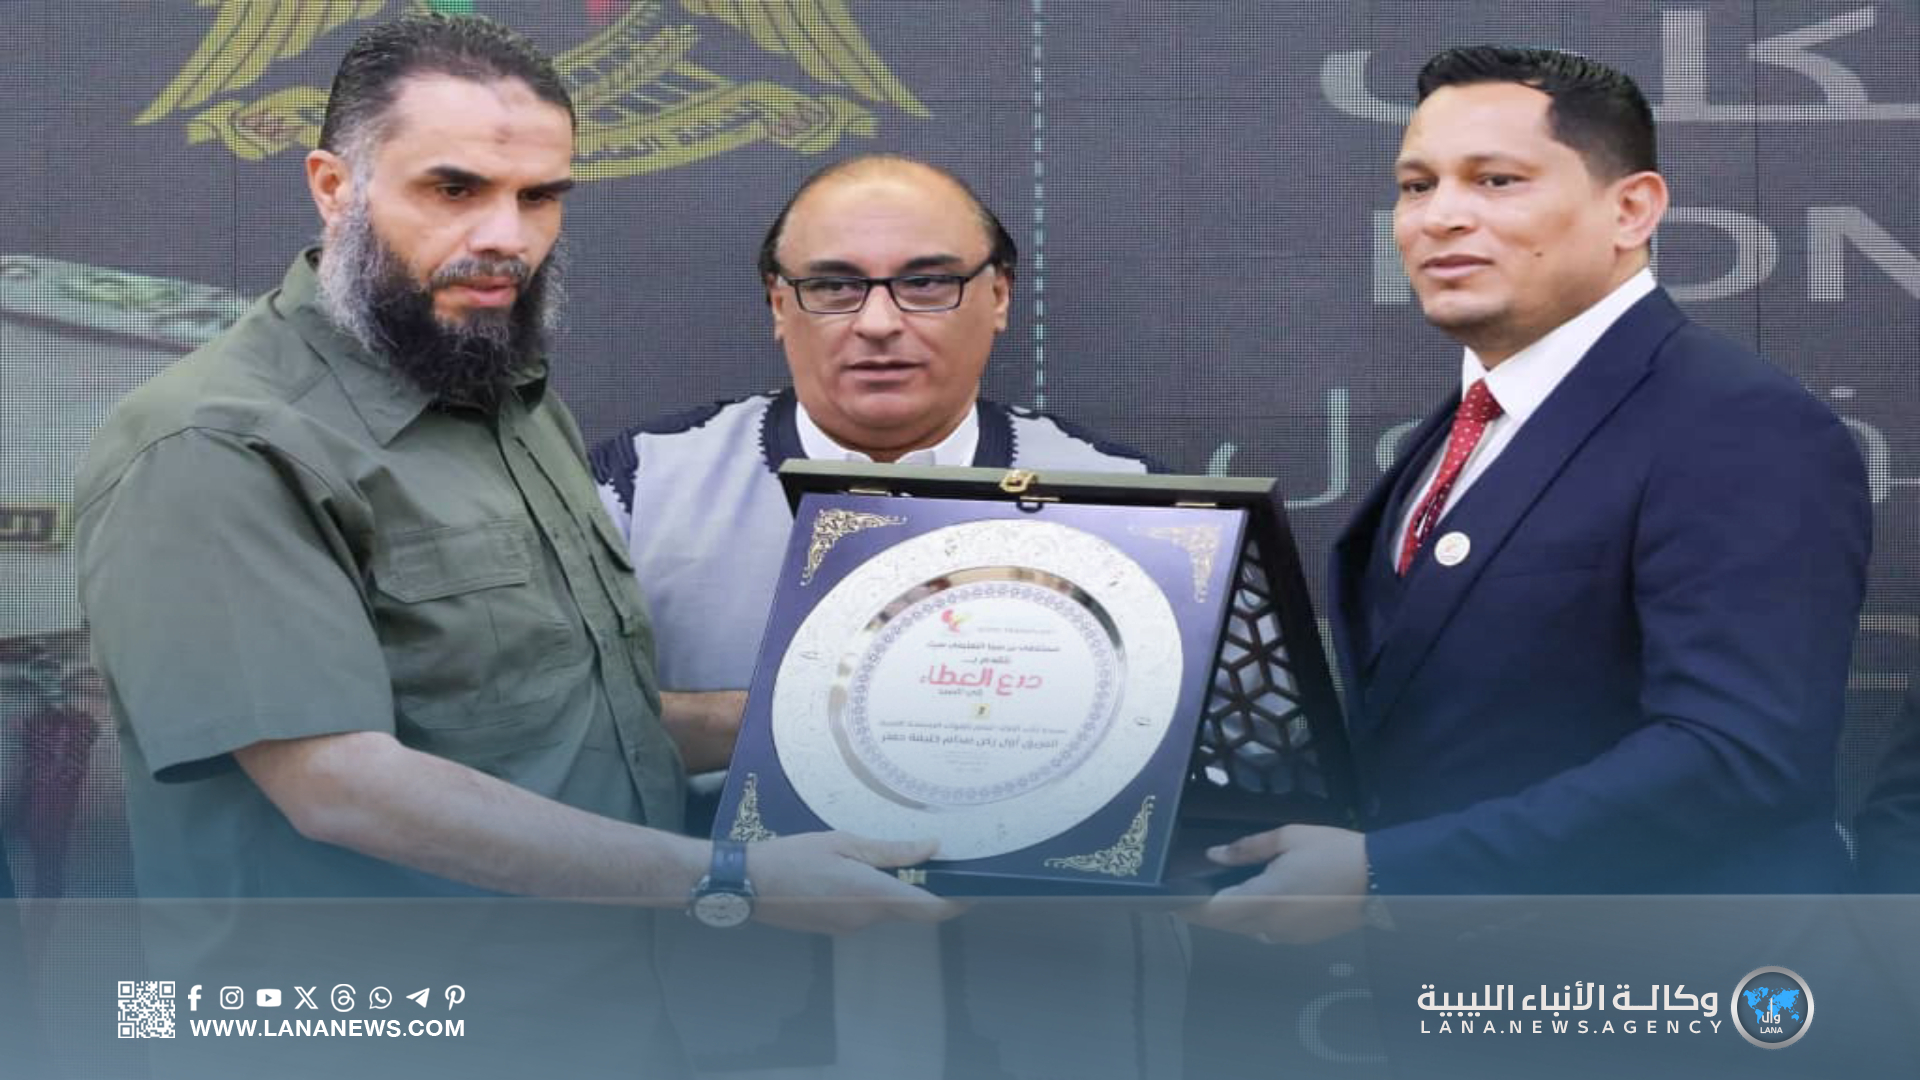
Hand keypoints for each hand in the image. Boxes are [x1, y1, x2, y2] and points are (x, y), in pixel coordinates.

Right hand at [748, 831, 963, 933]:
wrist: (747, 884)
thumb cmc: (794, 857)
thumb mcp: (844, 843)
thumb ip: (890, 850)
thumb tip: (933, 848)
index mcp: (873, 895)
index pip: (930, 909)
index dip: (957, 902)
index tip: (974, 886)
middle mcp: (867, 918)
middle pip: (912, 909)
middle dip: (927, 888)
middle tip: (936, 858)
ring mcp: (851, 927)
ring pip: (889, 910)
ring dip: (898, 889)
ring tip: (894, 857)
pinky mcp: (836, 928)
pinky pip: (867, 912)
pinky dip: (875, 895)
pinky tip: (861, 871)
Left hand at [1181, 824, 1368, 943]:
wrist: (1381, 876)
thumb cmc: (1333, 851)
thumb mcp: (1287, 838)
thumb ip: (1246, 849)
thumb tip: (1214, 856)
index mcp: (1264, 899)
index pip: (1213, 911)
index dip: (1187, 907)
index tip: (1167, 899)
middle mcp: (1271, 925)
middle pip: (1226, 924)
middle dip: (1206, 910)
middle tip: (1189, 891)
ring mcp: (1288, 936)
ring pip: (1246, 929)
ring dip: (1231, 915)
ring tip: (1218, 892)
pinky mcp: (1303, 939)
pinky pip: (1268, 931)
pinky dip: (1255, 918)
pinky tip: (1256, 899)